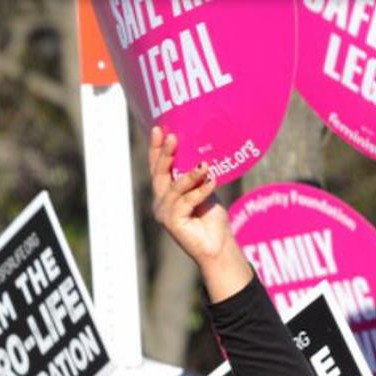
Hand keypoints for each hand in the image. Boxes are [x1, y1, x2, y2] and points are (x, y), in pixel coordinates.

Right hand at [148, 126, 251, 299]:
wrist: (218, 246)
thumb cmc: (212, 219)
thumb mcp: (204, 190)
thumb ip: (196, 176)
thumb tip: (198, 153)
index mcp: (166, 193)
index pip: (158, 167)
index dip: (157, 148)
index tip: (159, 128)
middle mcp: (161, 203)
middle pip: (159, 174)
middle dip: (166, 154)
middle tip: (173, 136)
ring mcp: (164, 214)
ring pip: (174, 187)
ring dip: (189, 175)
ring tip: (204, 165)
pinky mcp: (172, 223)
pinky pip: (186, 201)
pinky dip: (200, 191)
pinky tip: (211, 182)